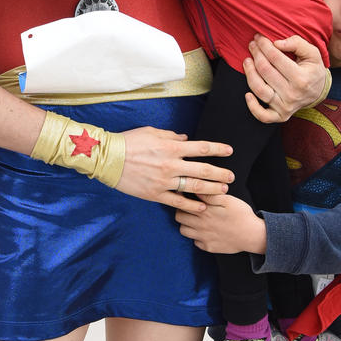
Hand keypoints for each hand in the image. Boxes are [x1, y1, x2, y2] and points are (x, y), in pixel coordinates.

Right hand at [116, 128, 232, 204]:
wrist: (108, 158)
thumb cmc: (129, 142)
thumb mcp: (151, 132)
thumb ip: (171, 136)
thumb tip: (186, 139)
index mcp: (171, 147)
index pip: (201, 148)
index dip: (218, 149)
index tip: (229, 151)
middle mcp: (171, 165)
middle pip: (203, 170)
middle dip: (220, 173)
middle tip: (232, 176)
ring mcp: (164, 181)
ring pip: (194, 187)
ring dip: (211, 189)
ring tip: (223, 191)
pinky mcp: (155, 194)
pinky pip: (177, 202)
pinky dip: (191, 205)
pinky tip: (202, 207)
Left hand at [175, 192, 266, 255]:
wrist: (253, 235)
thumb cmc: (241, 214)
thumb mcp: (227, 200)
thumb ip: (210, 195)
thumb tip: (196, 189)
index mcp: (205, 211)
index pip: (182, 203)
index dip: (181, 197)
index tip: (183, 194)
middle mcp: (201, 225)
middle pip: (179, 217)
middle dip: (181, 210)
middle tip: (189, 207)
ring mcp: (203, 238)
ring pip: (183, 230)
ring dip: (186, 224)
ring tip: (195, 219)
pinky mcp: (208, 247)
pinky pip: (195, 242)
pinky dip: (197, 236)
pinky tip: (205, 231)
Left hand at [243, 34, 327, 124]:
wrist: (319, 92)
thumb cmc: (312, 69)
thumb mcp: (312, 52)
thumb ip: (297, 43)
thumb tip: (276, 43)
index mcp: (301, 78)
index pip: (276, 58)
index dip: (264, 45)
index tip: (259, 38)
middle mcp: (293, 94)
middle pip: (266, 71)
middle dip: (256, 54)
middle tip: (252, 45)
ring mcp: (286, 107)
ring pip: (260, 90)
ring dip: (249, 73)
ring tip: (247, 61)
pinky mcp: (280, 116)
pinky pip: (262, 115)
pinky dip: (252, 107)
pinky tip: (247, 94)